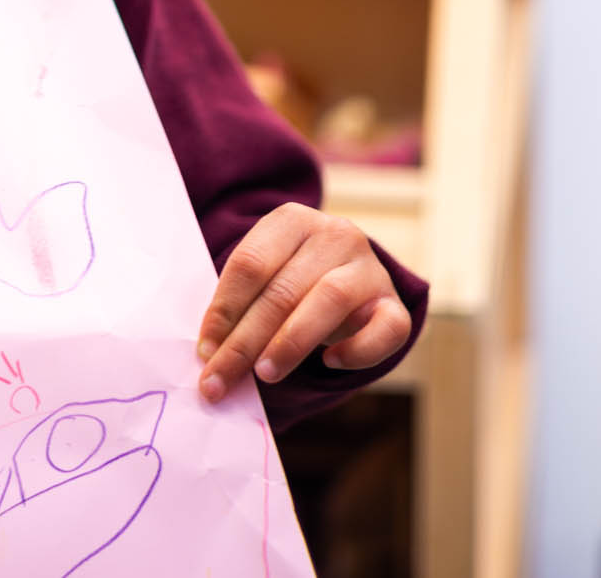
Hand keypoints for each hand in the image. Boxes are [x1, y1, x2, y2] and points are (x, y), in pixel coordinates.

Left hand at [194, 203, 410, 402]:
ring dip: (291, 342)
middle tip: (220, 380)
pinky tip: (330, 362)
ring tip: (264, 374)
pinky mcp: (395, 304)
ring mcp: (369, 268)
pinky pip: (385, 329)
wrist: (351, 280)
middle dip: (245, 341)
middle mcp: (335, 235)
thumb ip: (241, 306)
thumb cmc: (292, 282)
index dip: (224, 310)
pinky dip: (357, 350)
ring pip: (330, 300)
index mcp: (292, 220)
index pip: (250, 263)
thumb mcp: (266, 278)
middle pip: (283, 289)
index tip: (204, 351)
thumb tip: (211, 355)